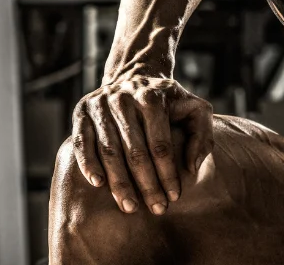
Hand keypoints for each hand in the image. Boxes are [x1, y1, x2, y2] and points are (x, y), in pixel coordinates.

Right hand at [71, 76, 213, 214]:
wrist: (135, 76)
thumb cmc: (169, 101)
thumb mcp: (195, 109)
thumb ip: (203, 135)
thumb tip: (191, 166)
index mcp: (152, 97)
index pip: (161, 144)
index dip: (168, 173)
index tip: (174, 196)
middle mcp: (123, 99)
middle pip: (135, 151)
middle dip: (146, 184)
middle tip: (156, 208)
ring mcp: (99, 105)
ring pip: (109, 151)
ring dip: (119, 183)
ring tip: (130, 206)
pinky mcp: (81, 112)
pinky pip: (81, 143)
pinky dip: (88, 164)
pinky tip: (99, 184)